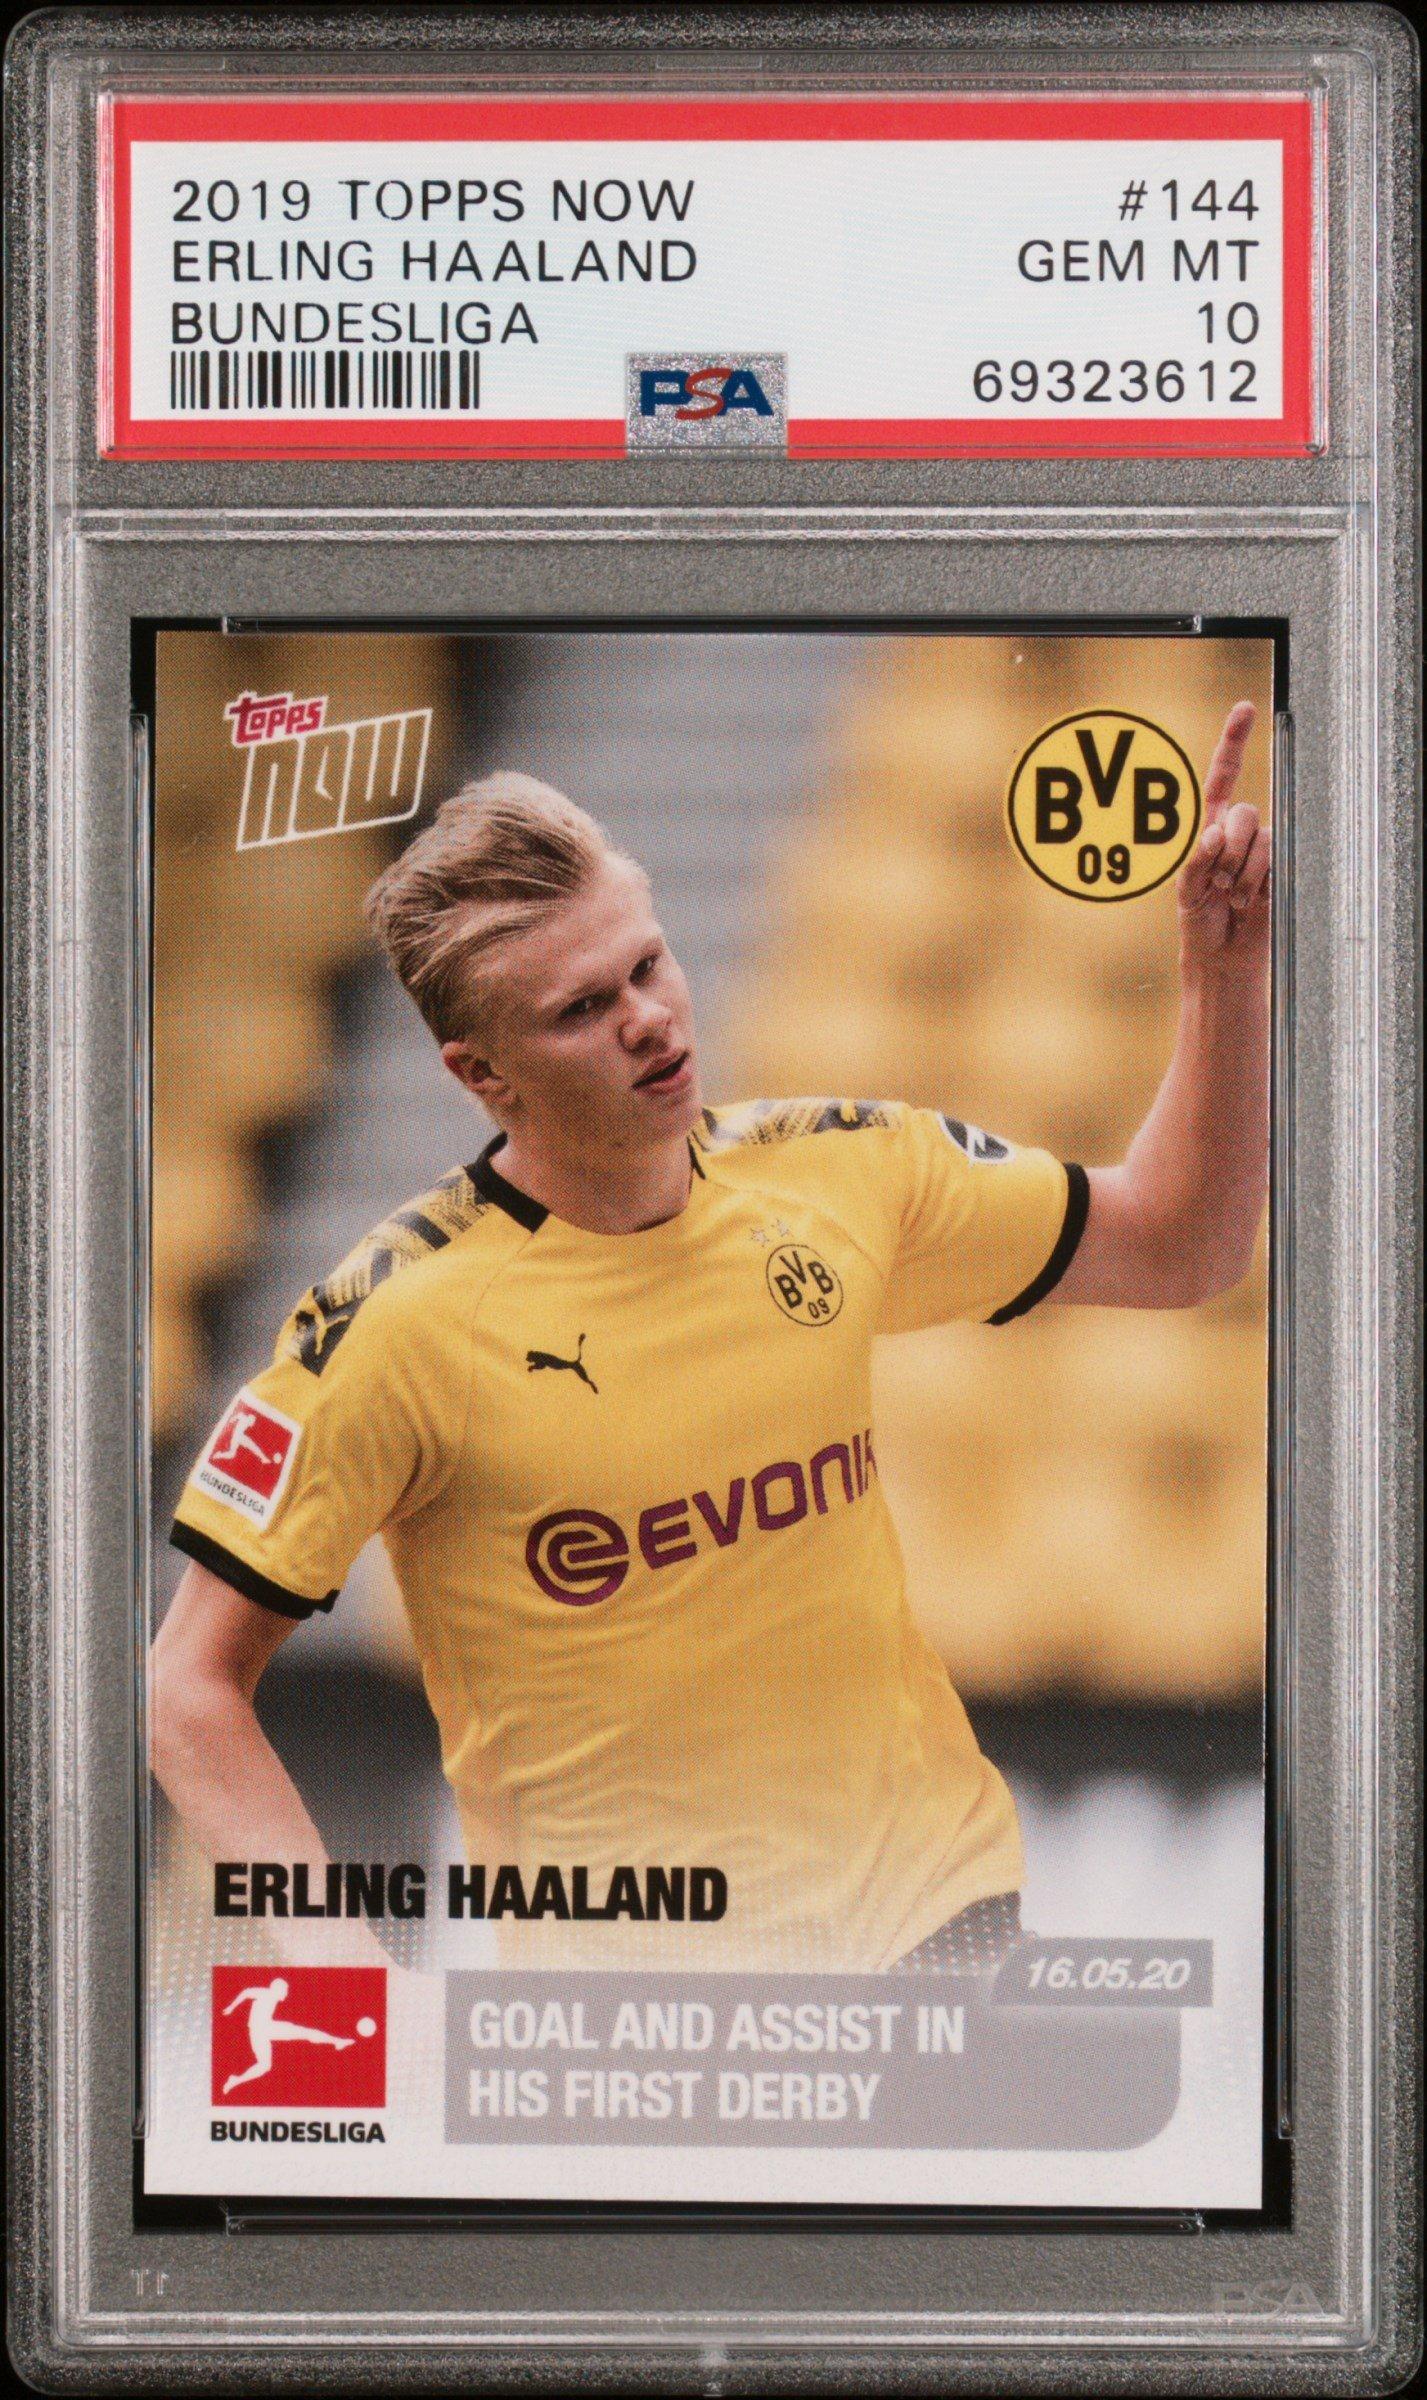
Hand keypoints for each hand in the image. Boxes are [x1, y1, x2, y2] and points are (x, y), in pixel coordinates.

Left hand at [1177, 702, 1270, 977]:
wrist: (1221, 952)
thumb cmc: (1199, 917)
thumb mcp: (1186, 887)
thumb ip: (1197, 857)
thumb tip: (1215, 831)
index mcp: (1210, 824)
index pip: (1222, 776)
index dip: (1234, 742)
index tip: (1244, 709)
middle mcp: (1238, 831)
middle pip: (1243, 812)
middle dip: (1228, 848)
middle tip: (1217, 880)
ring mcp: (1260, 850)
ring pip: (1259, 838)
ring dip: (1239, 872)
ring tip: (1229, 896)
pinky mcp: (1279, 869)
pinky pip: (1273, 861)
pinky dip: (1254, 884)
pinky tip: (1247, 902)